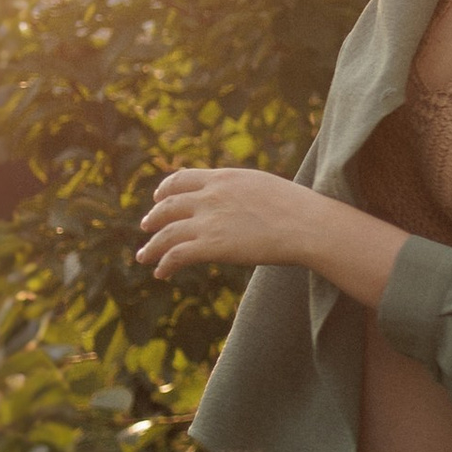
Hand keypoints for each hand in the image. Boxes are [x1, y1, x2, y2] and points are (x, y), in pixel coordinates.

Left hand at [138, 168, 335, 281]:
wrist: (307, 225)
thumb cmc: (298, 209)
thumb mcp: (263, 186)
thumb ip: (242, 191)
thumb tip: (242, 200)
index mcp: (223, 178)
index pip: (182, 179)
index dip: (165, 190)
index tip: (159, 198)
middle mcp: (210, 196)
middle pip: (168, 205)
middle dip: (154, 218)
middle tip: (146, 227)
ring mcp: (208, 220)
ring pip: (166, 233)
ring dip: (152, 246)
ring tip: (144, 256)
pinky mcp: (211, 246)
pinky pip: (176, 255)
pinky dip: (164, 264)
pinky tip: (162, 273)